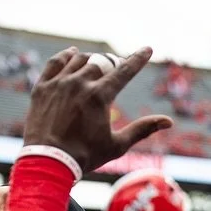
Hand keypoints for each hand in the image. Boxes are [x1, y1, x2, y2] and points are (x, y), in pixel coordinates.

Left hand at [21, 47, 172, 173]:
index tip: (147, 49)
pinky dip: (66, 56)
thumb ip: (143, 129)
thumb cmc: (85, 156)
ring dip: (92, 59)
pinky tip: (72, 54)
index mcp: (100, 96)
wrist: (47, 162)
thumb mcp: (118, 145)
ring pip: (79, 59)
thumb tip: (168, 121)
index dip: (138, 59)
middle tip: (117, 68)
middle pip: (101, 62)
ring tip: (97, 63)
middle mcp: (79, 84)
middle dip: (113, 63)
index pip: (124, 71)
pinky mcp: (42, 87)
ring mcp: (59, 83)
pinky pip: (55, 63)